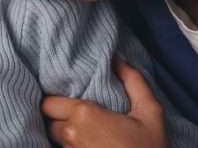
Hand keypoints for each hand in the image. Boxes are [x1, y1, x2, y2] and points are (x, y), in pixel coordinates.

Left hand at [42, 57, 166, 147]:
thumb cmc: (149, 147)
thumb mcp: (150, 111)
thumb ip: (134, 81)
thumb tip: (117, 58)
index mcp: (83, 114)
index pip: (48, 102)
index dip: (55, 99)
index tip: (67, 96)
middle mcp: (70, 134)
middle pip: (49, 121)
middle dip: (58, 116)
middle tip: (75, 112)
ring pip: (56, 138)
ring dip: (65, 132)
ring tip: (82, 128)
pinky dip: (71, 145)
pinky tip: (86, 142)